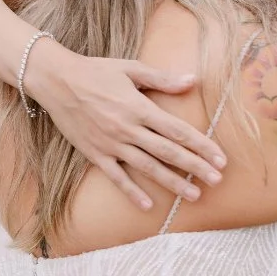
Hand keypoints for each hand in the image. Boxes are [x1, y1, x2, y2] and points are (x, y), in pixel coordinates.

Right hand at [24, 40, 226, 209]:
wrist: (56, 81)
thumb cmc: (96, 71)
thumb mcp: (131, 69)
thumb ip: (162, 79)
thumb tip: (193, 80)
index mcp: (140, 107)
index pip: (178, 130)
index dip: (201, 145)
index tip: (220, 158)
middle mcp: (128, 129)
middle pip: (168, 152)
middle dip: (195, 167)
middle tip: (217, 180)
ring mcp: (111, 144)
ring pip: (148, 167)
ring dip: (172, 183)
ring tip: (194, 195)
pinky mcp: (95, 154)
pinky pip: (117, 177)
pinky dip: (132, 192)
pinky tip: (148, 205)